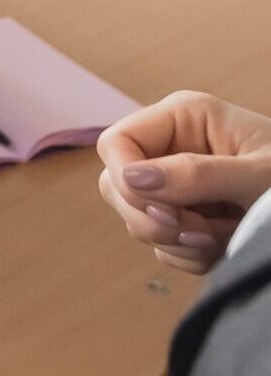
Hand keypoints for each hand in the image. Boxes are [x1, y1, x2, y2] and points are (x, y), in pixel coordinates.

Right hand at [96, 91, 270, 274]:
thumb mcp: (258, 176)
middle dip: (153, 218)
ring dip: (179, 241)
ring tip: (225, 239)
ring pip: (138, 220)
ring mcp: (177, 186)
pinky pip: (162, 246)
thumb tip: (132, 178)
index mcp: (184, 118)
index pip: (117, 143)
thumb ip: (197, 174)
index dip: (127, 178)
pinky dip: (190, 256)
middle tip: (199, 233)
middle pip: (118, 184)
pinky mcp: (186, 219)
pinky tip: (225, 246)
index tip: (162, 210)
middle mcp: (172, 148)